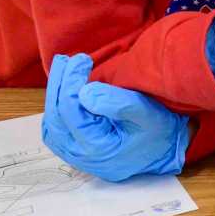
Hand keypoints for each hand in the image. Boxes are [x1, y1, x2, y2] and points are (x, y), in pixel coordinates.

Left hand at [42, 53, 189, 181]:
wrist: (163, 153)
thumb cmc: (158, 132)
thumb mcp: (148, 114)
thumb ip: (119, 104)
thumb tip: (84, 92)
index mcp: (97, 147)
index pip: (70, 110)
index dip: (70, 81)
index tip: (82, 59)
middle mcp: (80, 156)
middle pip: (55, 117)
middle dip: (58, 84)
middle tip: (66, 60)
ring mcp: (75, 155)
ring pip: (52, 123)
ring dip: (54, 95)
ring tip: (62, 68)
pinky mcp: (74, 151)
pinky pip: (56, 128)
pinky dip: (57, 106)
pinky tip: (64, 88)